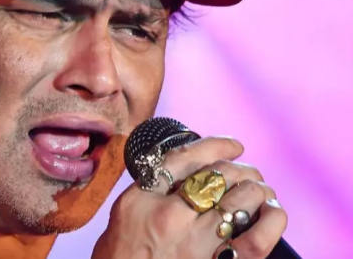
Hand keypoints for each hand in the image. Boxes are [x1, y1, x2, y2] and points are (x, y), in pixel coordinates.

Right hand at [92, 137, 287, 258]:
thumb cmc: (120, 257)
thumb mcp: (124, 214)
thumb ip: (151, 190)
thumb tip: (187, 170)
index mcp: (141, 200)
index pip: (183, 159)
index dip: (216, 145)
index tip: (233, 146)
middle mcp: (170, 217)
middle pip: (218, 175)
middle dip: (242, 169)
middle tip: (248, 173)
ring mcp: (196, 243)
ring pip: (242, 199)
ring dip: (258, 189)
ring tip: (260, 191)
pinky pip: (257, 239)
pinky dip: (272, 220)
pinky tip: (271, 212)